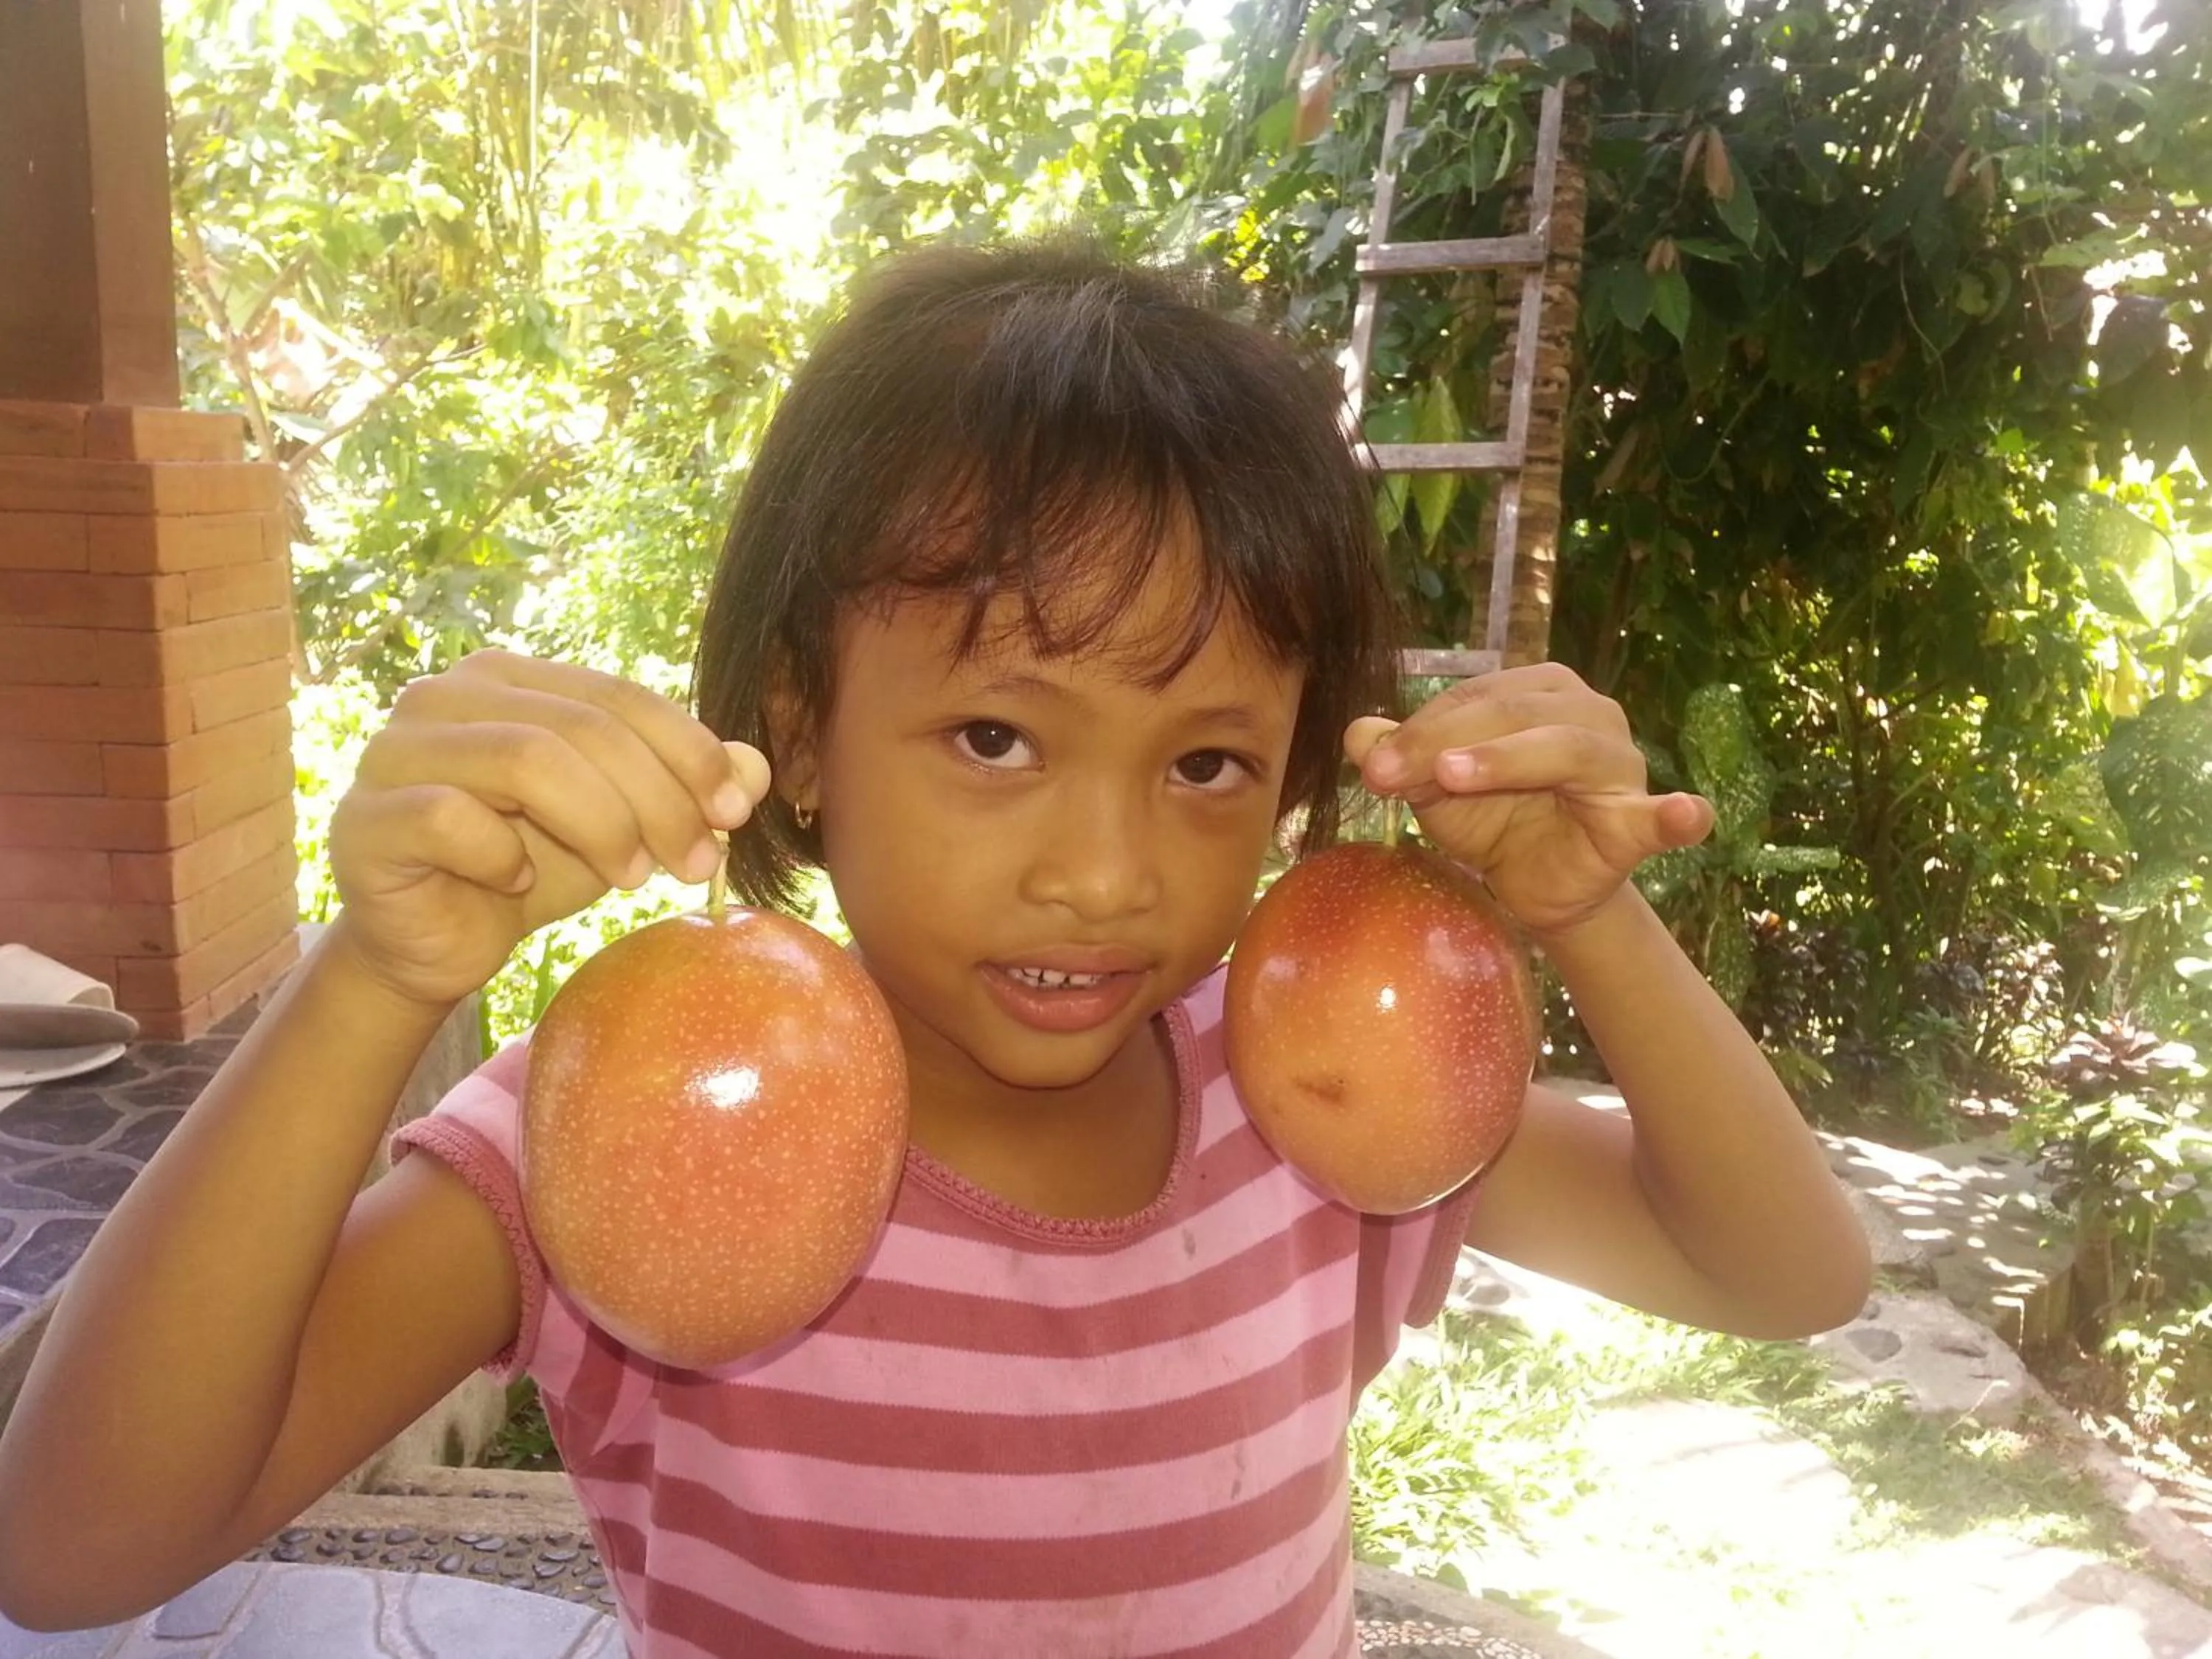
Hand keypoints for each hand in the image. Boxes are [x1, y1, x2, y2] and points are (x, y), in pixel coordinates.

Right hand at [328, 650, 770, 1008]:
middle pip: (581, 728)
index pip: (617, 696)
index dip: (687, 750)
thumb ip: (682, 789)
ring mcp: (394, 750)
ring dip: (599, 824)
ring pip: (526, 759)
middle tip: (693, 863)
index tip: (736, 811)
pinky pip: (452, 819)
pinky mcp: (366, 817)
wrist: (437, 942)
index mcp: (509, 678)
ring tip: (630, 877)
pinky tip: (516, 883)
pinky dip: (503, 855)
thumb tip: (758, 767)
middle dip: (656, 797)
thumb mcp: (622, 825)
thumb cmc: (528, 866)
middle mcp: (443, 695)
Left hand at [1345, 663, 1713, 938]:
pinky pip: (1661, 817)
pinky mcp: (1636, 820)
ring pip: (1563, 748)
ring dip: (1506, 761)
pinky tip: (1689, 816)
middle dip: (1442, 744)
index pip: (1471, 700)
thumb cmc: (1491, 818)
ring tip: (1452, 778)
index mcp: (1537, 690)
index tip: (1369, 769)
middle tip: (1388, 776)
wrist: (1533, 885)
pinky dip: (1677, 815)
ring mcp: (1618, 763)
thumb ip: (1399, 758)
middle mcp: (1585, 711)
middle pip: (1509, 715)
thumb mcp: (1433, 789)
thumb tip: (1355, 733)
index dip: (1417, 732)